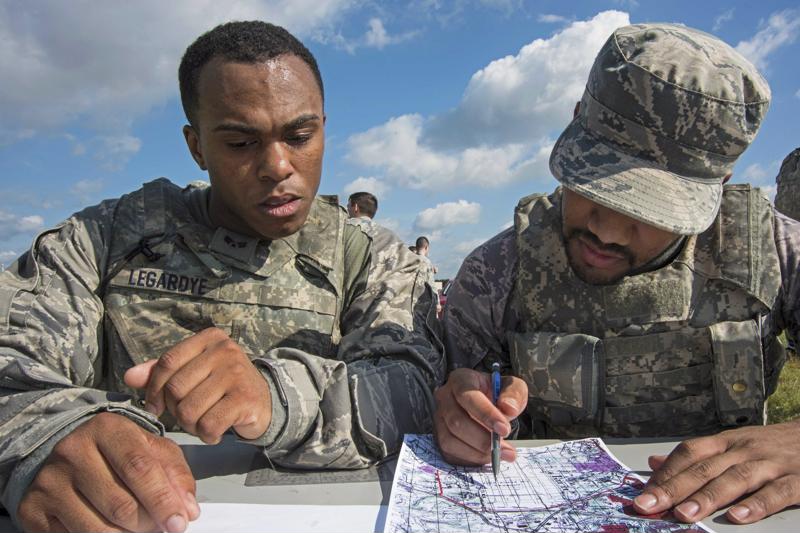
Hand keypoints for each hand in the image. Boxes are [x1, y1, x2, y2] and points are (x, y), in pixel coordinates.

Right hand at [18, 412, 198, 532]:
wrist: (68, 452)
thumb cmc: (118, 452)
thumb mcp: (152, 449)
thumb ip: (175, 474)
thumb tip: (188, 510)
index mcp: (107, 429)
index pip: (139, 468)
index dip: (163, 500)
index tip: (180, 522)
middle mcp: (73, 451)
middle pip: (120, 504)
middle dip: (148, 523)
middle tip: (159, 527)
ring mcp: (49, 481)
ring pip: (98, 528)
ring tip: (138, 529)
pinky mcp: (32, 509)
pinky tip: (111, 529)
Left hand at [125, 327, 270, 443]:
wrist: (265, 401)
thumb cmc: (222, 386)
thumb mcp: (194, 372)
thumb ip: (162, 372)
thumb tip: (129, 377)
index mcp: (209, 339)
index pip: (167, 362)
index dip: (154, 389)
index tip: (154, 406)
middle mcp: (225, 351)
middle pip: (176, 388)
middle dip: (176, 410)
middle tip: (189, 416)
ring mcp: (237, 373)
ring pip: (189, 410)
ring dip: (191, 426)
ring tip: (203, 423)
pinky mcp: (245, 398)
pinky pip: (208, 425)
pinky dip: (207, 435)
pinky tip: (215, 431)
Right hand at [434, 367, 526, 464]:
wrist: (489, 404)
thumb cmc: (499, 394)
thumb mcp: (513, 387)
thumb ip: (514, 394)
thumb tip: (509, 409)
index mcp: (461, 379)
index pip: (467, 396)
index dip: (485, 414)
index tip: (505, 429)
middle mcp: (444, 397)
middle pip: (456, 421)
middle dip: (482, 439)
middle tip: (506, 449)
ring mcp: (439, 418)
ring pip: (450, 440)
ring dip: (477, 452)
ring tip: (500, 454)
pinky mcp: (439, 436)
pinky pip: (450, 453)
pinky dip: (470, 459)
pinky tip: (487, 457)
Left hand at [633, 420, 799, 523]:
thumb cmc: (772, 446)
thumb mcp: (732, 444)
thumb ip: (696, 456)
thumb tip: (654, 462)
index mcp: (726, 442)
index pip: (689, 453)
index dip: (666, 472)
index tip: (643, 492)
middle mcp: (744, 450)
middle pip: (704, 468)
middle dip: (673, 488)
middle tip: (648, 505)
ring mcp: (770, 464)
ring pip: (735, 479)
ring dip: (707, 497)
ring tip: (684, 514)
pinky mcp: (798, 480)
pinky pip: (776, 493)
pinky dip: (756, 506)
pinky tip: (737, 518)